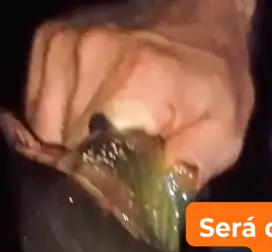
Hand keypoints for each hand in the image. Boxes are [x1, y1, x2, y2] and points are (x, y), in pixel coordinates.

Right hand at [25, 0, 254, 185]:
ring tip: (113, 132)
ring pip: (48, 132)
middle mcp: (92, 57)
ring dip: (75, 145)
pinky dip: (61, 123)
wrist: (203, 19)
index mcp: (136, 82)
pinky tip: (94, 116)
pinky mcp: (49, 44)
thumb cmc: (215, 82)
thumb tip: (154, 203)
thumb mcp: (222, 134)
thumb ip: (190, 170)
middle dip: (94, 166)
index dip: (107, 187)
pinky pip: (40, 110)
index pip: (94, 159)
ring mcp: (65, 46)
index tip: (126, 190)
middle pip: (68, 149)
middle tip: (127, 160)